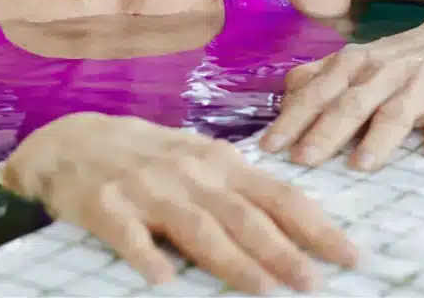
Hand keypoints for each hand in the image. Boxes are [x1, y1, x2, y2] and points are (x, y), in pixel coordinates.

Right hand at [0, 112, 357, 293]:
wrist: (72, 141)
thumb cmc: (147, 155)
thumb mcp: (197, 161)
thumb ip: (238, 189)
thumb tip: (296, 223)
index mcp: (216, 161)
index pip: (276, 194)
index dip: (315, 225)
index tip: (351, 255)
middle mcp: (186, 172)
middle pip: (241, 215)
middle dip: (281, 250)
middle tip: (314, 283)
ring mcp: (145, 187)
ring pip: (195, 227)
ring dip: (230, 259)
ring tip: (262, 288)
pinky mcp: (104, 205)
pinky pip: (127, 234)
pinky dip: (145, 254)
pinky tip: (163, 280)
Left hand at [260, 18, 423, 170]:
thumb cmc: (399, 61)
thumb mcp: (355, 61)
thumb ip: (320, 78)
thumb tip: (284, 99)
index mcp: (350, 65)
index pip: (313, 94)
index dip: (290, 119)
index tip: (268, 145)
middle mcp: (379, 72)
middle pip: (347, 104)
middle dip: (323, 132)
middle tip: (302, 159)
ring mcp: (417, 84)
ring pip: (393, 112)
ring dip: (378, 138)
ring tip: (361, 165)